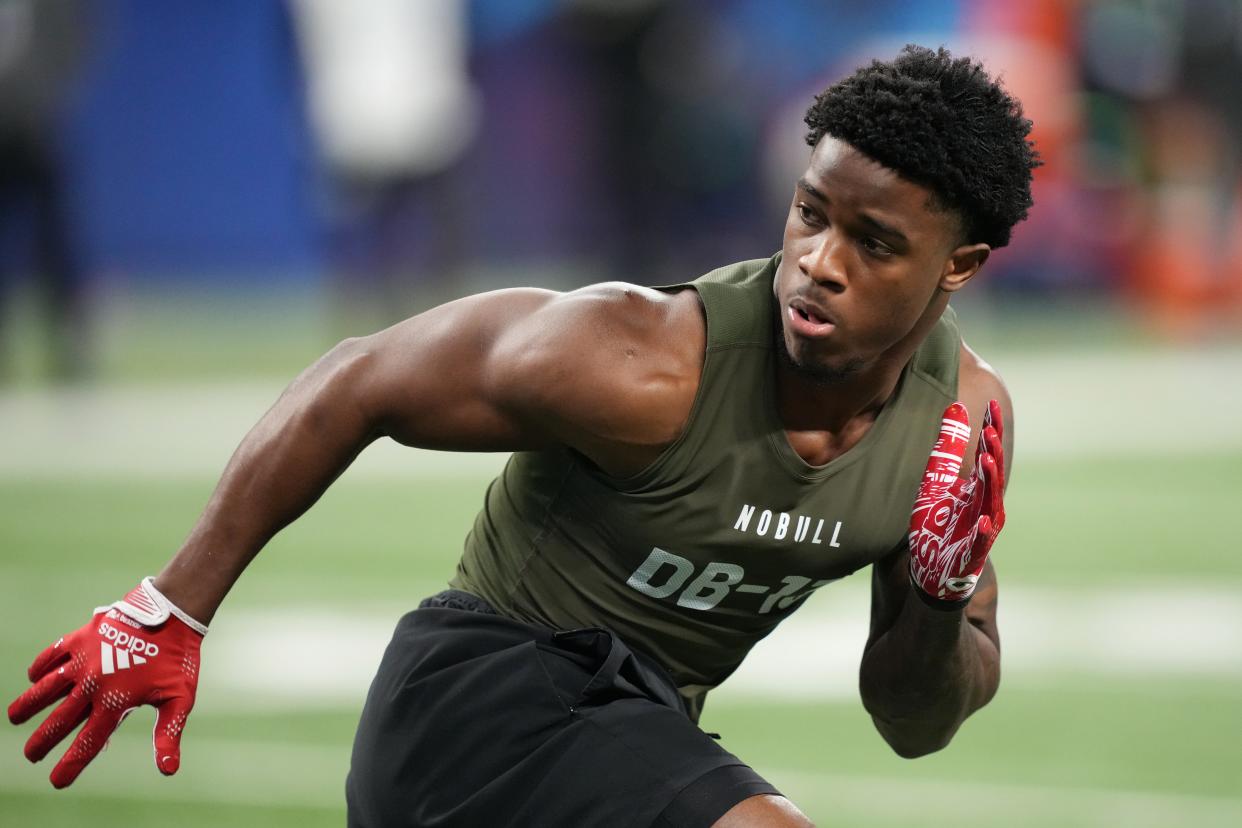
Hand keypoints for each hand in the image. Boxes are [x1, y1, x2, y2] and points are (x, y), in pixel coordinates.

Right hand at [8, 577, 207, 787]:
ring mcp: (83, 660)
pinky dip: (40, 667)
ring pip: (45, 688)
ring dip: (28, 704)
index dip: (70, 765)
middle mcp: (93, 684)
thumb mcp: (179, 698)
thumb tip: (168, 771)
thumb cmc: (178, 659)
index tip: (56, 782)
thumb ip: (168, 734)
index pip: (87, 744)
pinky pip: (52, 655)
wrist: (173, 613)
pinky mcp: (81, 638)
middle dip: (42, 741)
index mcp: (116, 703)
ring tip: (15, 717)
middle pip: (59, 721)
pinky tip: (34, 676)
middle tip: (31, 755)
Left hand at [908, 399, 1005, 607]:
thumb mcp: (937, 478)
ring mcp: (981, 528)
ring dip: (991, 482)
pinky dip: (983, 532)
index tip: (991, 406)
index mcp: (978, 486)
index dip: (991, 431)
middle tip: (989, 430)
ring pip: (990, 502)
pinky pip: (980, 541)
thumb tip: (956, 406)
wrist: (931, 566)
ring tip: (987, 461)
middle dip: (993, 452)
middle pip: (993, 475)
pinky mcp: (971, 551)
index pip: (988, 453)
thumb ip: (949, 446)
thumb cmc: (937, 520)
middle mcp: (985, 504)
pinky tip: (984, 521)